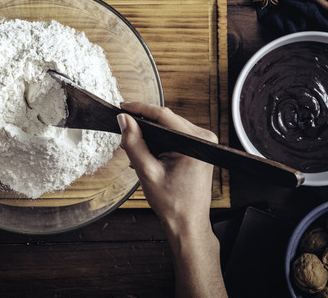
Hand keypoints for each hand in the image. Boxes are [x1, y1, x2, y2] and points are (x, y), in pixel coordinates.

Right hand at [117, 102, 216, 235]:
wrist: (187, 222)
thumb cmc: (173, 202)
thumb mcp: (147, 171)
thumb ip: (134, 143)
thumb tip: (124, 120)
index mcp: (195, 142)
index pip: (163, 115)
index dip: (140, 109)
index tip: (123, 107)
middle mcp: (204, 139)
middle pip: (167, 119)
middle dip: (144, 124)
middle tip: (124, 131)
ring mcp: (204, 143)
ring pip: (170, 126)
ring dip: (151, 133)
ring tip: (135, 145)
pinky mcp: (199, 148)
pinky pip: (175, 135)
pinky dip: (160, 139)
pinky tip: (148, 151)